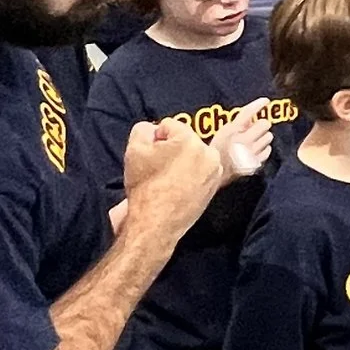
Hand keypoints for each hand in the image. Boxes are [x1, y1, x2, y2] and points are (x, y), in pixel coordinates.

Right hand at [122, 118, 223, 234]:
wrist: (156, 223)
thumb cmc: (145, 187)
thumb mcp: (134, 149)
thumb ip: (143, 129)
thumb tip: (153, 130)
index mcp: (190, 140)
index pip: (169, 126)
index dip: (155, 139)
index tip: (150, 156)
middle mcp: (209, 153)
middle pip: (184, 141)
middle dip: (170, 150)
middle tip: (157, 169)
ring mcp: (215, 171)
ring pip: (193, 156)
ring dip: (181, 162)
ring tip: (166, 180)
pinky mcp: (215, 186)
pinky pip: (200, 171)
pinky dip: (189, 175)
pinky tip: (176, 187)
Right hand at [212, 98, 274, 179]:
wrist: (214, 173)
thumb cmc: (215, 152)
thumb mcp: (222, 133)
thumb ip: (236, 124)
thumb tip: (250, 118)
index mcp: (232, 130)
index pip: (248, 112)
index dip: (258, 105)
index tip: (265, 100)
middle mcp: (244, 140)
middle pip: (264, 124)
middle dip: (261, 124)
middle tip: (256, 128)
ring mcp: (251, 152)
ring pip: (269, 137)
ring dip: (264, 136)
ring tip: (255, 140)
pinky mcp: (256, 162)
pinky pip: (268, 150)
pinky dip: (264, 149)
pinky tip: (257, 150)